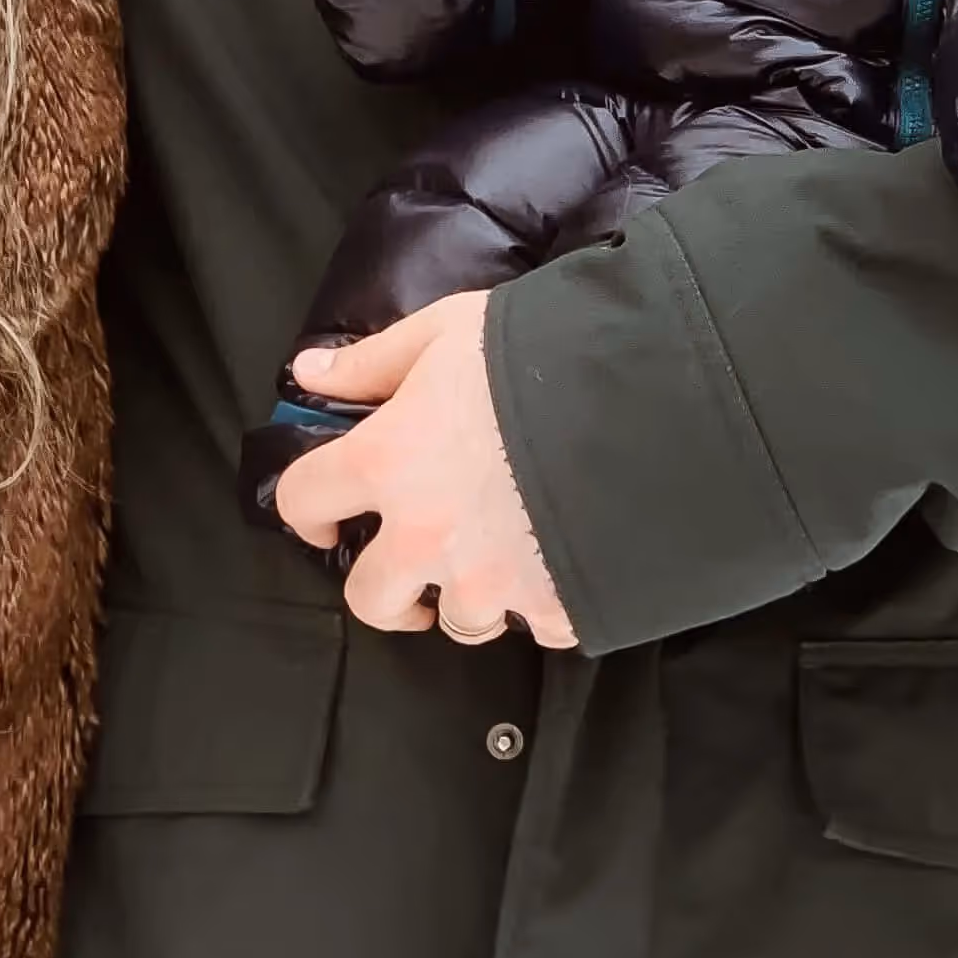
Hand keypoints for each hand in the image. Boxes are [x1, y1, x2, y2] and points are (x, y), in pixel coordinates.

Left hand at [274, 293, 579, 651]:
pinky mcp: (554, 607)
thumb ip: (374, 362)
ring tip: (503, 553)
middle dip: (385, 587)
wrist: (653, 396)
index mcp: (387, 464)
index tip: (326, 514)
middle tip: (412, 563)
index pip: (304, 501)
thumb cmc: (542, 351)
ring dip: (471, 594)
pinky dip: (544, 602)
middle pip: (370, 598)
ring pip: (458, 620)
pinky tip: (562, 557)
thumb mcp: (447, 332)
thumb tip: (309, 375)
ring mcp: (491, 581)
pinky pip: (537, 625)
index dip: (307, 508)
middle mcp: (426, 536)